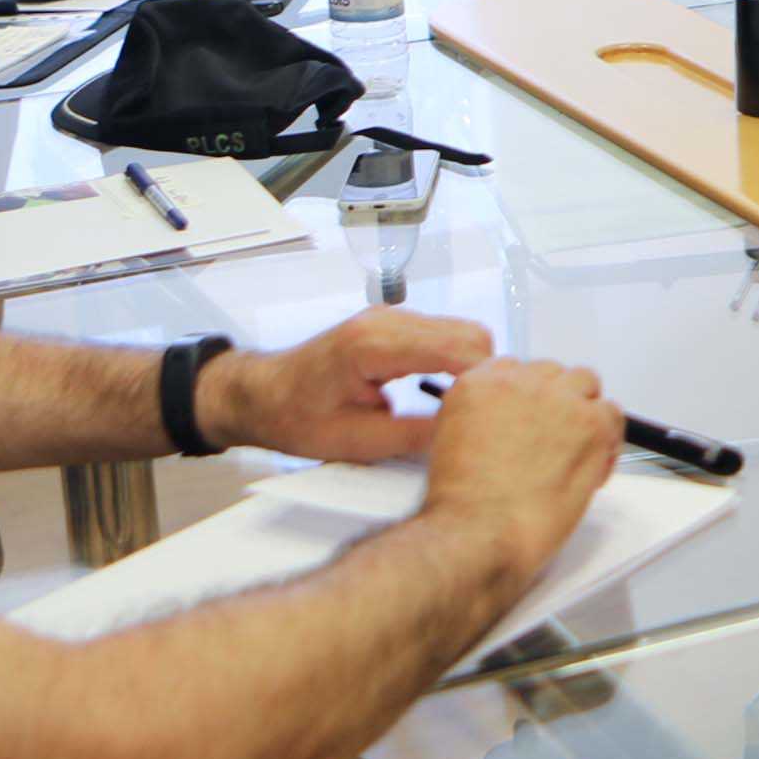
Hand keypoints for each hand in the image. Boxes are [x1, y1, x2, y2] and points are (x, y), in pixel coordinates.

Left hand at [205, 309, 494, 462]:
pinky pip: (444, 334)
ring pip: (462, 332)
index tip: (497, 413)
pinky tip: (448, 394)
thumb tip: (462, 435)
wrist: (261, 395)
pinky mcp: (394, 325)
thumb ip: (412, 436)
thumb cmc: (292, 415)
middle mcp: (385, 320)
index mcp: (373, 344)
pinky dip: (457, 361)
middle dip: (486, 375)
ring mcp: (391, 318)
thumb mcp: (354, 440)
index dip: (485, 382)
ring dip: (472, 367)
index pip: (457, 349)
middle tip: (484, 416)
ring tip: (466, 409)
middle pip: (470, 334)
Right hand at [418, 358, 625, 571]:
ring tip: (578, 448)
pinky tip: (594, 464)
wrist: (481, 531)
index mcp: (479, 384)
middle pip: (552, 373)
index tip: (532, 417)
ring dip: (584, 411)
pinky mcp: (590, 424)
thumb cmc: (464, 504)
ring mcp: (557, 400)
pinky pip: (612, 414)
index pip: (514, 369)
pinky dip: (608, 438)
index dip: (527, 397)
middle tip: (556, 438)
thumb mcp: (451, 444)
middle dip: (556, 402)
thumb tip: (510, 425)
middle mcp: (518, 383)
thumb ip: (482, 420)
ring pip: (585, 383)